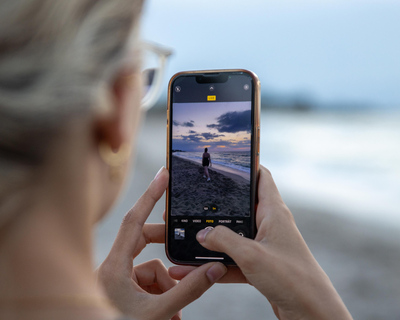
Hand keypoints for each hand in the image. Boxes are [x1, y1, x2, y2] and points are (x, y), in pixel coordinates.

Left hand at [97, 167, 226, 319]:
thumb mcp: (157, 312)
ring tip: (173, 317)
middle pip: (146, 245)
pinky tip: (166, 318)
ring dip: (167, 292)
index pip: (134, 220)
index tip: (163, 175)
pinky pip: (145, 285)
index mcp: (113, 266)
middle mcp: (112, 268)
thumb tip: (215, 268)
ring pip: (149, 271)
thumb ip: (188, 290)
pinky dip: (159, 298)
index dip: (150, 196)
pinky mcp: (120, 291)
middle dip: (169, 261)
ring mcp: (115, 280)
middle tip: (186, 264)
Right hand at [169, 166, 351, 319]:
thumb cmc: (292, 279)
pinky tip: (194, 268)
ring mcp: (264, 246)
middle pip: (239, 208)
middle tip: (191, 204)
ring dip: (212, 241)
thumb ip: (223, 240)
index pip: (261, 177)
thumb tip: (201, 234)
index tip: (223, 159)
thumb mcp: (252, 255)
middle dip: (216, 208)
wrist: (310, 313)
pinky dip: (216, 264)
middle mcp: (269, 225)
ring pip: (233, 237)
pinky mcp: (260, 266)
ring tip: (186, 238)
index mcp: (274, 212)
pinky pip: (233, 260)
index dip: (245, 165)